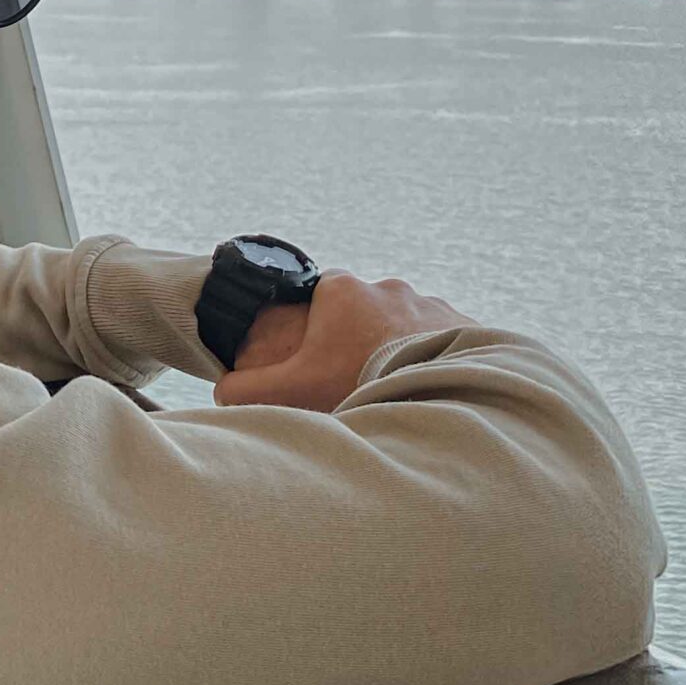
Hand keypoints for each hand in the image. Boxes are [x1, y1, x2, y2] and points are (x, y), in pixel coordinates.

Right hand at [214, 271, 472, 412]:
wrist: (439, 397)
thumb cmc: (357, 387)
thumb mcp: (291, 392)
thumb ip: (248, 390)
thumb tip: (220, 392)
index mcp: (342, 290)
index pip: (321, 296)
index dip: (315, 329)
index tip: (318, 359)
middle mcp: (388, 287)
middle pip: (363, 311)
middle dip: (358, 341)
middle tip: (356, 380)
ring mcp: (430, 302)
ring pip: (404, 325)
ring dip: (398, 349)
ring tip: (395, 388)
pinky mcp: (464, 324)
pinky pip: (442, 339)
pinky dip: (433, 359)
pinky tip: (426, 387)